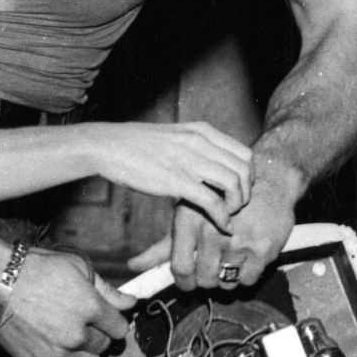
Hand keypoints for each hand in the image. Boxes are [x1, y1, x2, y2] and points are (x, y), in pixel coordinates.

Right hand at [0, 248, 129, 356]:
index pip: (120, 327)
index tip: (103, 317)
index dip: (113, 321)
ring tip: (71, 341)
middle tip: (80, 323)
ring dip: (86, 355)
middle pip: (105, 346)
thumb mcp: (75, 267)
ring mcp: (59, 354)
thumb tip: (132, 302)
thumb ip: (107, 289)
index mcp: (90, 307)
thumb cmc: (35, 269)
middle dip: (97, 335)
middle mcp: (77, 334)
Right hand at [76, 120, 252, 225]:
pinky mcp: (176, 180)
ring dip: (237, 205)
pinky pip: (213, 202)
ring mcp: (189, 161)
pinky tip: (221, 226)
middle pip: (244, 169)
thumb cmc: (137, 144)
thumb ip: (196, 147)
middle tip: (236, 206)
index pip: (245, 153)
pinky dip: (222, 217)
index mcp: (202, 131)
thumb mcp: (174, 136)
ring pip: (234, 184)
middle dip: (247, 192)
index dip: (249, 177)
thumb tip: (210, 163)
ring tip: (228, 216)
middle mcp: (200, 143)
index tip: (239, 191)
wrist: (107, 146)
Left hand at [169, 160, 298, 290]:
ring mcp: (238, 240)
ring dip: (226, 277)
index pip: (180, 268)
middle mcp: (212, 230)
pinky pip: (247, 280)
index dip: (183, 282)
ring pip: (226, 283)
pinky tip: (247, 255)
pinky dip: (246, 274)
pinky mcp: (262, 249)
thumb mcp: (189, 215)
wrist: (269, 180)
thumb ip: (162, 246)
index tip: (188, 283)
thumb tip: (134, 266)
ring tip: (231, 257)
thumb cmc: (222, 198)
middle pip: (204, 279)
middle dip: (206, 279)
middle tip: (213, 267)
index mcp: (189, 220)